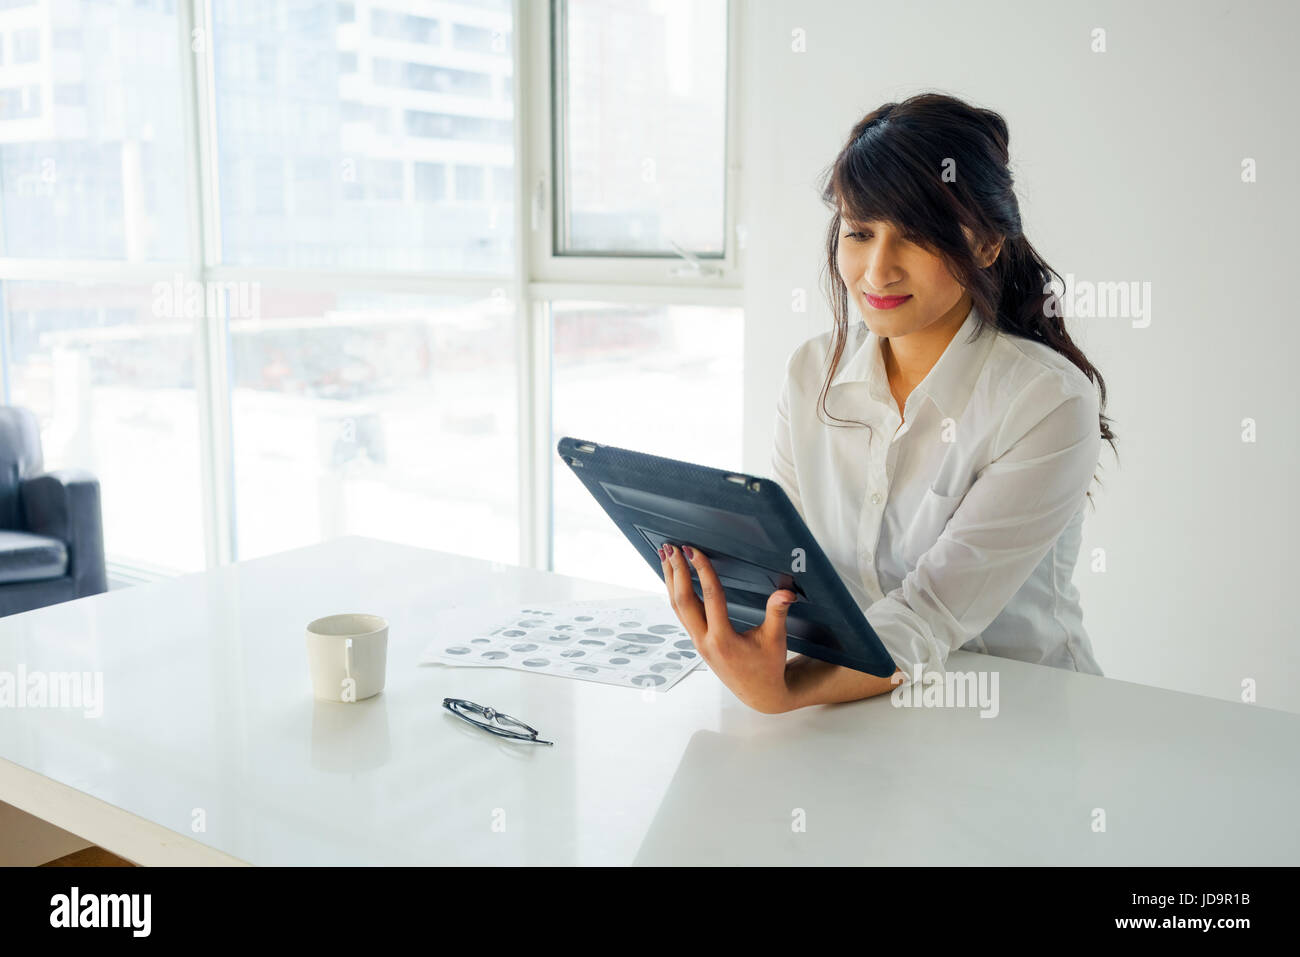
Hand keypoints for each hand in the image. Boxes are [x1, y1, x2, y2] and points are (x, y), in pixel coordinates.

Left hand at [658, 542, 797, 713]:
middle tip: (671, 547)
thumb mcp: (776, 640)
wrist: (759, 694)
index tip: (694, 551)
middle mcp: (705, 641)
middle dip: (676, 572)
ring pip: (677, 607)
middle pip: (684, 602)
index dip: (702, 571)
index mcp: (724, 640)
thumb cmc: (768, 666)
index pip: (711, 598)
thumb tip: (786, 592)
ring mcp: (697, 641)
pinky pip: (681, 614)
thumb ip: (777, 613)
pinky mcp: (697, 641)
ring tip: (665, 555)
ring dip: (670, 580)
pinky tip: (673, 578)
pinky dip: (675, 592)